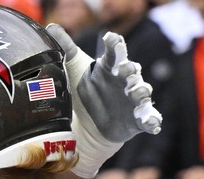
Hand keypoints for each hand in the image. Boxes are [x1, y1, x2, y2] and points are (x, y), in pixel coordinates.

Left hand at [46, 24, 162, 177]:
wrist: (91, 126)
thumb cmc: (87, 94)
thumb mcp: (75, 70)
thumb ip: (66, 48)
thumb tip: (51, 27)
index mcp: (111, 67)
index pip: (115, 52)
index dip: (114, 45)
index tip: (110, 40)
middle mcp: (125, 81)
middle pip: (132, 70)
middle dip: (130, 69)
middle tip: (125, 69)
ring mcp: (133, 100)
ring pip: (142, 92)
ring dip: (141, 91)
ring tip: (137, 93)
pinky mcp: (138, 119)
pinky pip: (149, 119)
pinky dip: (152, 121)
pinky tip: (152, 125)